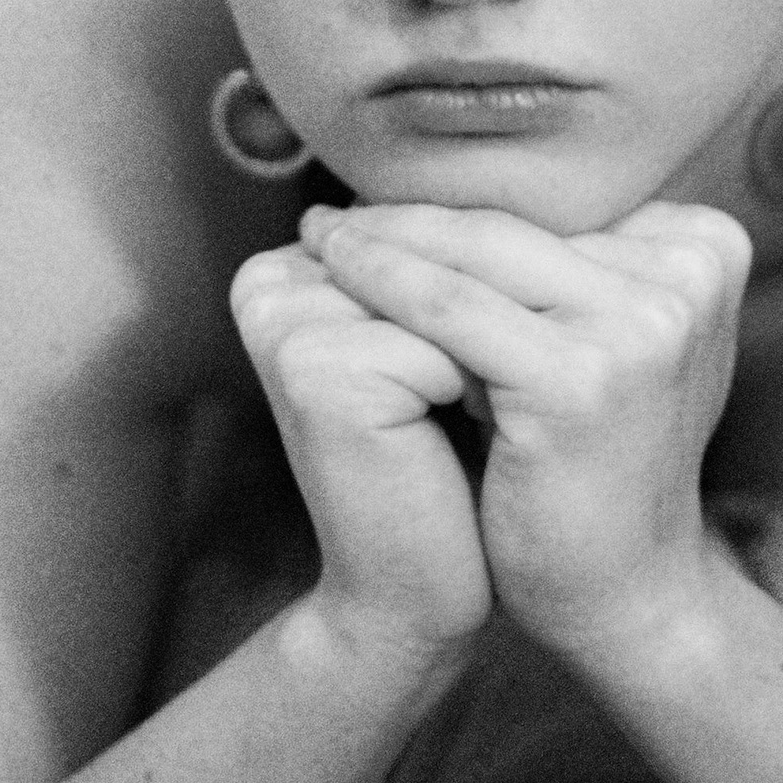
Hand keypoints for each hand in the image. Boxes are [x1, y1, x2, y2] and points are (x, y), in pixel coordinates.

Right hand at [230, 242, 492, 668]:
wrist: (417, 591)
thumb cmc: (444, 465)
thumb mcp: (438, 350)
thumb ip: (440, 269)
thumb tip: (503, 190)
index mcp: (287, 264)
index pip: (426, 226)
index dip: (492, 272)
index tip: (512, 322)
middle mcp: (267, 279)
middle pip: (434, 249)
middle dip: (499, 299)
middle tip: (515, 375)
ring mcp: (282, 317)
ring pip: (444, 291)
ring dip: (499, 340)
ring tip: (499, 400)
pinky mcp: (311, 365)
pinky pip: (440, 343)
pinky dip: (479, 386)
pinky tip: (470, 434)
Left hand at [298, 200, 749, 663]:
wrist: (627, 594)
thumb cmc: (599, 462)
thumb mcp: (610, 341)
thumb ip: (577, 268)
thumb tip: (465, 183)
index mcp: (708, 247)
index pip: (557, 206)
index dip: (461, 202)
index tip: (385, 198)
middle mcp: (692, 272)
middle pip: (518, 225)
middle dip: (413, 216)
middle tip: (332, 210)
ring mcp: (644, 323)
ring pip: (475, 257)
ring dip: (381, 241)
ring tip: (320, 235)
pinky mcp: (584, 376)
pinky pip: (451, 310)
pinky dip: (382, 287)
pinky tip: (334, 276)